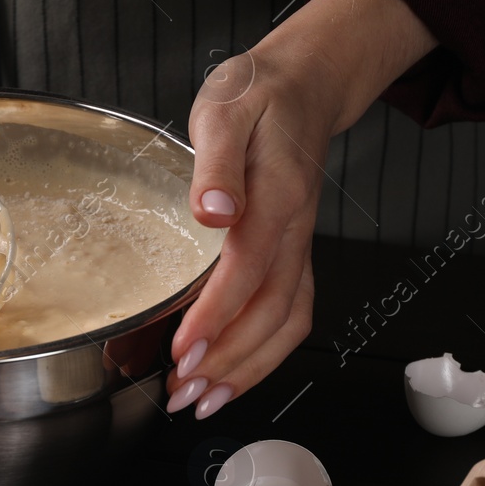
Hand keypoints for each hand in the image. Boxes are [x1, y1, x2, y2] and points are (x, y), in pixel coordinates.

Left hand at [167, 0, 437, 417]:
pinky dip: (263, 353)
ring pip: (286, 322)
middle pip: (270, 312)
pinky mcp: (292, 254)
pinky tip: (230, 374)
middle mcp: (294, 232)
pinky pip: (289, 314)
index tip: (182, 348)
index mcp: (276, 199)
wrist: (302, 85)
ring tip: (202, 399)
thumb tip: (213, 210)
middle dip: (227, 360)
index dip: (216, 315)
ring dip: (246, 368)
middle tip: (182, 391)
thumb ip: (217, 162)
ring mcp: (297, 247)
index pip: (247, 270)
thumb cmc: (258, 96)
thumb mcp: (226, 110)